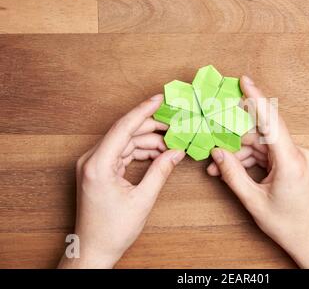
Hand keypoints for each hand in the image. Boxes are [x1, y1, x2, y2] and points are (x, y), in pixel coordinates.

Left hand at [58, 94, 184, 267]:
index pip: (123, 127)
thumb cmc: (112, 230)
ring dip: (148, 142)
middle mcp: (91, 160)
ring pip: (125, 142)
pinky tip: (157, 154)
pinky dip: (140, 152)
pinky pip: (122, 152)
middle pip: (125, 133)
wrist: (93, 249)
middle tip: (175, 127)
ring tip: (170, 146)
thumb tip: (176, 152)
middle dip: (151, 129)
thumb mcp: (142, 200)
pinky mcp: (98, 169)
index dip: (143, 111)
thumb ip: (160, 171)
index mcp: (98, 165)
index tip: (159, 99)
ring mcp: (93, 164)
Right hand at [207, 76, 308, 268]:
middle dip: (235, 141)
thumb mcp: (254, 201)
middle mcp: (298, 155)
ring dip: (240, 154)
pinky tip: (234, 169)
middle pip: (261, 135)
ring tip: (219, 168)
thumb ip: (233, 174)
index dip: (257, 98)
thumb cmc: (288, 225)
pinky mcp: (295, 163)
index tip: (244, 81)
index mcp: (291, 161)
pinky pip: (269, 154)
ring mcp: (298, 158)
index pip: (272, 122)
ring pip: (262, 146)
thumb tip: (217, 152)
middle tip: (214, 145)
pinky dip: (251, 160)